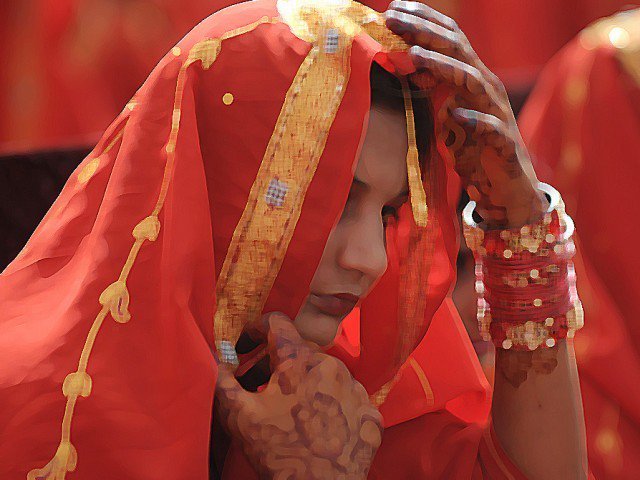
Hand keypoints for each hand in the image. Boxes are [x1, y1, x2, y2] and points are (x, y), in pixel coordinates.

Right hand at [215, 313, 382, 479]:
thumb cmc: (280, 452)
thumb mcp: (239, 415)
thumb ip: (223, 379)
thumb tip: (217, 357)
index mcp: (300, 360)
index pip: (276, 323)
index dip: (255, 329)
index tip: (244, 345)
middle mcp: (333, 366)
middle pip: (298, 353)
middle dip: (274, 365)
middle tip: (256, 387)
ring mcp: (356, 389)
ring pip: (323, 374)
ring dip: (303, 384)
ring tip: (287, 411)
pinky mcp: (370, 412)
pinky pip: (344, 397)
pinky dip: (327, 404)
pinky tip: (315, 425)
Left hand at [386, 1, 546, 227]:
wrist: (508, 186)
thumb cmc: (474, 148)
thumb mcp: (447, 113)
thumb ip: (432, 90)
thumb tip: (402, 68)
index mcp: (471, 78)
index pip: (450, 39)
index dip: (424, 21)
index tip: (393, 8)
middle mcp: (486, 88)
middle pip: (458, 50)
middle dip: (424, 32)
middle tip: (392, 19)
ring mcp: (496, 113)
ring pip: (473, 81)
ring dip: (443, 66)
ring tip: (414, 55)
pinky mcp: (504, 143)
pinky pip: (490, 128)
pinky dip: (473, 120)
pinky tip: (453, 114)